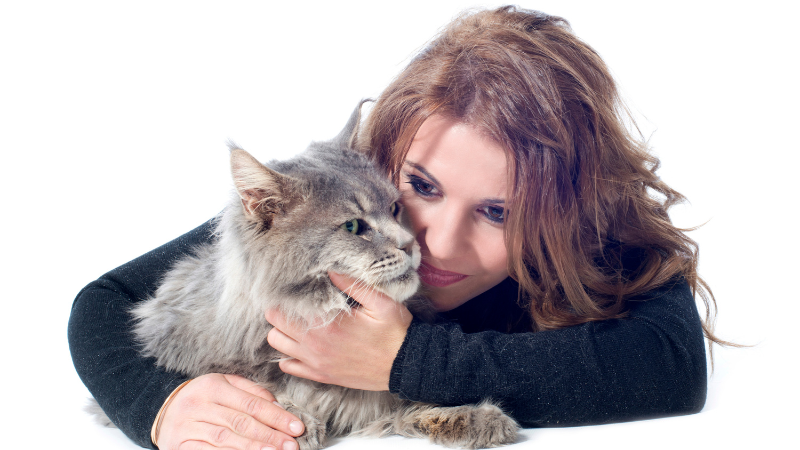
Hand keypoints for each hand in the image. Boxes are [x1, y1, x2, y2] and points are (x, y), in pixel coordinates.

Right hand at [156, 373, 304, 449]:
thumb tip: (276, 405)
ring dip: (254, 448)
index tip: (296, 427)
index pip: (251, 403)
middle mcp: (198, 405)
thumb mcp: (224, 385)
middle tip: (291, 445)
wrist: (162, 410)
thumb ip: (251, 391)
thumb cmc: (202, 397)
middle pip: (241, 423)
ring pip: (226, 440)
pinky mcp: (180, 446)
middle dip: (269, 435)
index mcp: (212, 386)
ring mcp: (188, 427)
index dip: (276, 416)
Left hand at [265, 272, 412, 390]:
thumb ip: (352, 284)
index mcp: (326, 325)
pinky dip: (289, 356)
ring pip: (278, 346)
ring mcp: (316, 363)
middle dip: (281, 313)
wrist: (406, 365)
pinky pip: (289, 367)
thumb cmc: (395, 331)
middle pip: (274, 326)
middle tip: (295, 305)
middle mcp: (315, 346)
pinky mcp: (322, 376)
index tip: (295, 291)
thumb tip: (329, 269)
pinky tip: (302, 345)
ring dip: (283, 333)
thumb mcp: (380, 301)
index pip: (282, 310)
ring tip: (298, 323)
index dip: (285, 298)